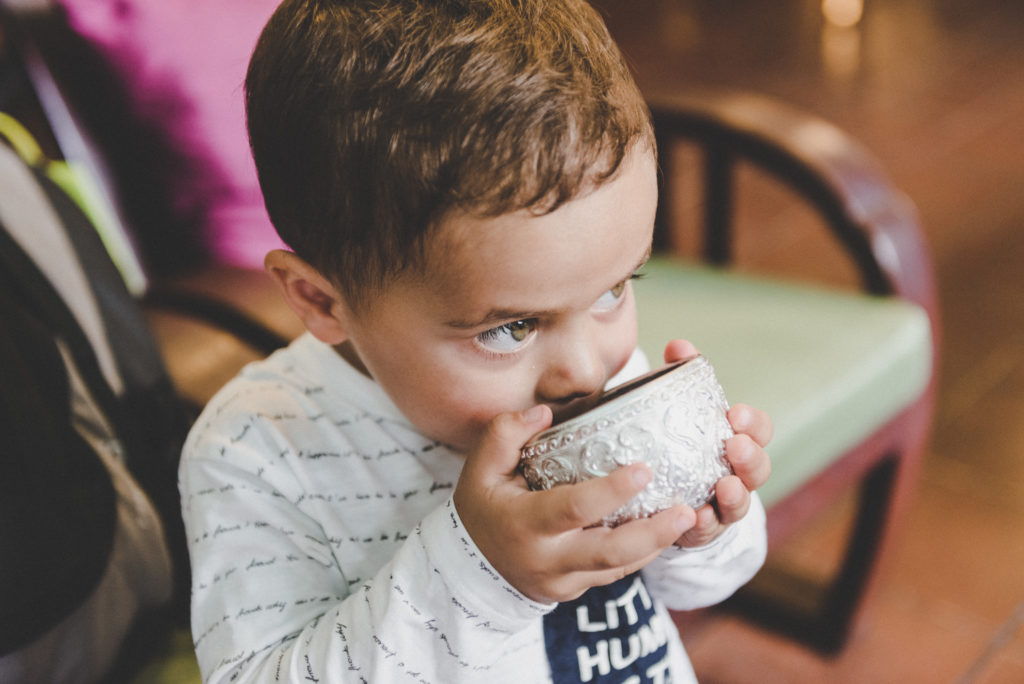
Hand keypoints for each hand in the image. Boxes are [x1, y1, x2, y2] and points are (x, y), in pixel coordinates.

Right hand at [453, 405, 696, 603]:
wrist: (469, 568)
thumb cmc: (480, 509)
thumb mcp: (479, 469)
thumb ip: (505, 434)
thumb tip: (544, 413)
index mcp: (524, 524)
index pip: (573, 508)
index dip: (610, 491)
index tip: (643, 470)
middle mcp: (547, 558)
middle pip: (609, 552)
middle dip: (653, 533)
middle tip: (687, 510)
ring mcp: (564, 580)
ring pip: (619, 568)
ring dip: (657, 544)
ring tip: (690, 518)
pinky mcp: (575, 590)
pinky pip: (614, 573)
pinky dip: (642, 553)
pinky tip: (665, 531)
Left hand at [663, 340, 772, 547]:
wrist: (661, 493)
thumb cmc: (677, 441)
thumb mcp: (678, 408)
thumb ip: (681, 375)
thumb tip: (679, 346)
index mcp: (737, 440)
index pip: (758, 429)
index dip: (752, 423)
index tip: (736, 413)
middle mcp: (738, 473)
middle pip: (758, 468)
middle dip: (750, 456)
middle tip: (734, 445)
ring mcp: (723, 505)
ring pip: (741, 503)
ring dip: (735, 494)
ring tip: (724, 486)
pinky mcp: (703, 530)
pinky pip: (709, 530)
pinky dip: (705, 524)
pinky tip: (695, 516)